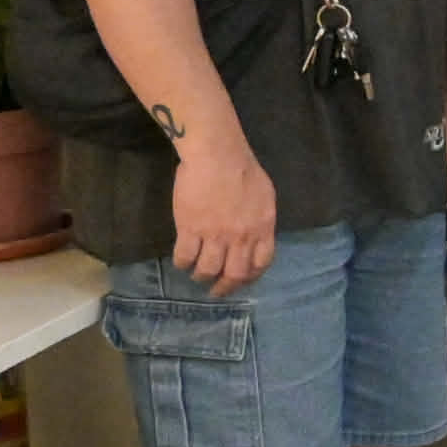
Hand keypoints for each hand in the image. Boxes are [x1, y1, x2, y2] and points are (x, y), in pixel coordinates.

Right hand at [170, 137, 279, 294]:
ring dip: (201, 277)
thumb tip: (254, 235)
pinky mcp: (190, 229)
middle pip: (235, 273)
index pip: (261, 263)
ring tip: (197, 276)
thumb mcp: (264, 197)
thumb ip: (260, 220)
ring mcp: (216, 235)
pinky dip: (182, 263)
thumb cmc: (242, 169)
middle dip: (226, 287)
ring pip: (208, 269)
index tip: (241, 281)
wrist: (217, 155)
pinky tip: (181, 262)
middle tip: (216, 291)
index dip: (250, 277)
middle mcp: (242, 236)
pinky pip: (185, 256)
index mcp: (263, 228)